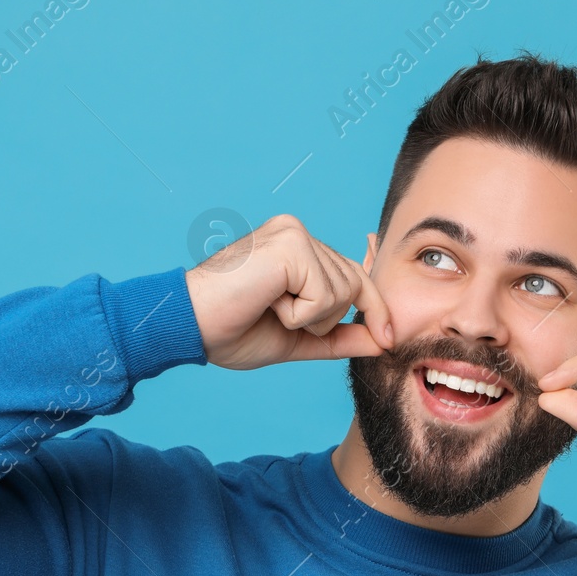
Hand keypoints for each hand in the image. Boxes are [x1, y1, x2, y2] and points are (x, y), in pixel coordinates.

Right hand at [184, 214, 393, 369]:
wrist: (189, 326)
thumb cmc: (230, 330)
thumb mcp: (298, 339)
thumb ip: (339, 337)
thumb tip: (382, 341)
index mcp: (297, 249)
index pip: (353, 275)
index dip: (373, 307)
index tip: (388, 338)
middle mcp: (298, 233)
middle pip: (355, 285)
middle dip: (327, 319)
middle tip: (277, 316)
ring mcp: (295, 235)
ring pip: (342, 293)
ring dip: (308, 319)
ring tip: (267, 307)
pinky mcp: (291, 246)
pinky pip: (325, 295)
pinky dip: (299, 315)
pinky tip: (267, 303)